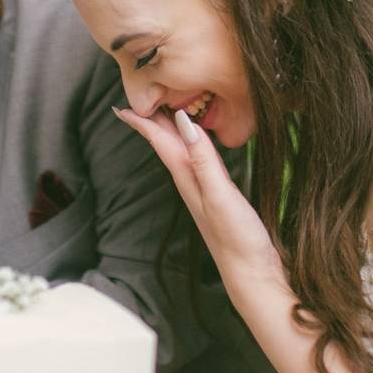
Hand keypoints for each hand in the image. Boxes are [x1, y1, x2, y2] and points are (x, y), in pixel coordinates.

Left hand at [113, 107, 284, 296]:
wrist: (251, 272)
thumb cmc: (237, 238)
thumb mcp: (219, 194)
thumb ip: (202, 159)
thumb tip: (183, 121)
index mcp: (187, 178)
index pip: (160, 143)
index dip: (142, 123)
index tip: (121, 105)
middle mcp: (191, 183)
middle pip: (166, 145)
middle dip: (152, 122)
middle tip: (138, 99)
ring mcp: (203, 190)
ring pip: (180, 152)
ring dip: (169, 132)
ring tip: (163, 113)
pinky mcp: (217, 196)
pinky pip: (197, 162)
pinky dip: (193, 146)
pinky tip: (197, 144)